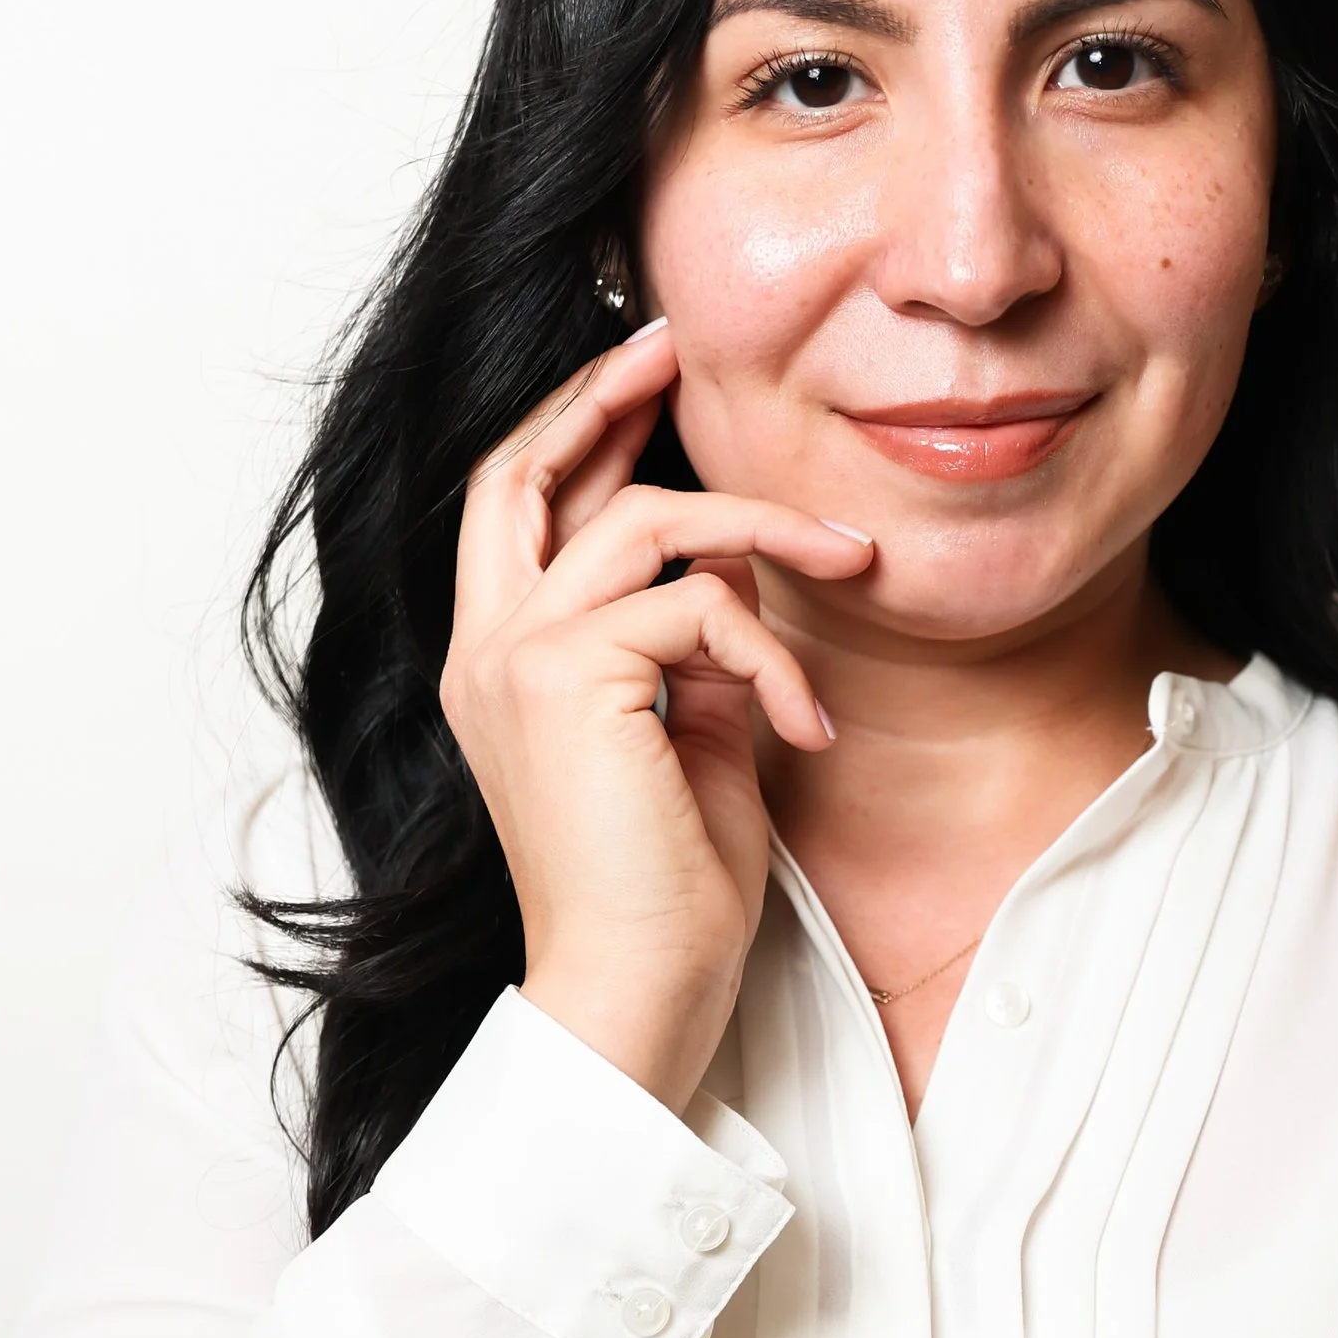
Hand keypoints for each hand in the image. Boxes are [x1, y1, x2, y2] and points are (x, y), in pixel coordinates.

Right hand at [441, 316, 872, 1110]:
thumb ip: (694, 644)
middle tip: (676, 350)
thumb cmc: (667, 890)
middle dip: (603, 395)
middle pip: (522, 470)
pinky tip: (804, 725)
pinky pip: (699, 602)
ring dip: (764, 527)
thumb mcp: (691, 734)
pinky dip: (773, 650)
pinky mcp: (567, 677)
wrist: (635, 988)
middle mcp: (485, 652)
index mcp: (499, 667)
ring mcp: (513, 660)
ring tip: (852, 563)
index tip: (648, 378)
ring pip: (643, 521)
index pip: (516, 509)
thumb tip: (735, 568)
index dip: (575, 431)